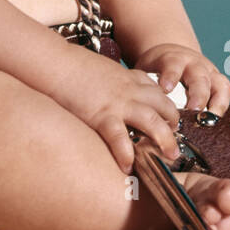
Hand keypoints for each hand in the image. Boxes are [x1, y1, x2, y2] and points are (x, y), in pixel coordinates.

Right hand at [51, 49, 180, 174]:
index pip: (156, 92)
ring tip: (169, 156)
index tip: (170, 122)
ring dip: (165, 140)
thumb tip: (110, 96)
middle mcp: (128, 90)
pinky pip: (120, 137)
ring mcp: (117, 103)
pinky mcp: (101, 115)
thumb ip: (112, 83)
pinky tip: (128, 167)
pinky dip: (127, 153)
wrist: (55, 62)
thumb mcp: (100, 70)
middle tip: (174, 142)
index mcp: (127, 79)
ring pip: (153, 121)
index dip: (167, 108)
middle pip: (164, 106)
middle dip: (173, 124)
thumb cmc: (71, 66)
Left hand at [132, 43, 229, 115]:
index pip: (172, 65)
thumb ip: (144, 87)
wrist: (172, 55)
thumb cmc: (156, 69)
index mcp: (173, 58)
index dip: (170, 76)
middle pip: (199, 77)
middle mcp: (194, 63)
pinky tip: (217, 121)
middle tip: (193, 110)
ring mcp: (208, 71)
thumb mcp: (146, 71)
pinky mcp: (218, 80)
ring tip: (210, 120)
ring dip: (216, 103)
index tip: (165, 89)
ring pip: (218, 84)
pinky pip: (226, 91)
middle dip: (198, 94)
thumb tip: (136, 111)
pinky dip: (223, 105)